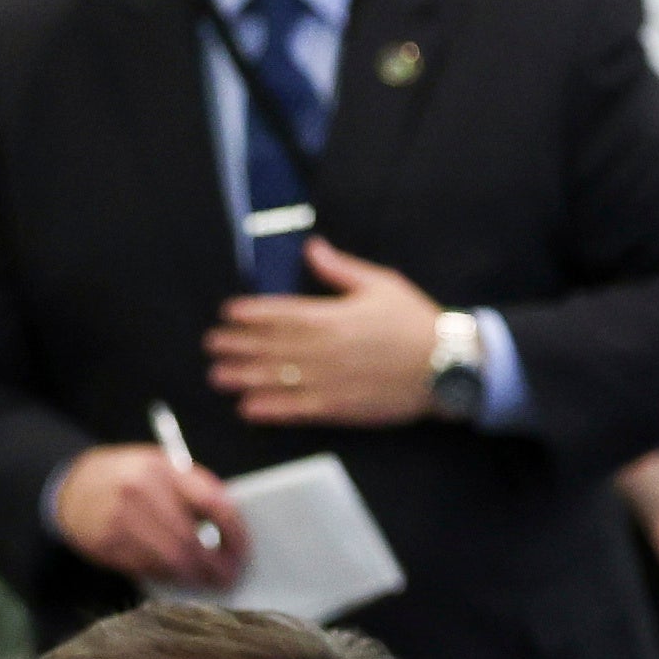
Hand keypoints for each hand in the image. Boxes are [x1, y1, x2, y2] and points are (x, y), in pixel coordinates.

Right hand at [54, 441, 251, 584]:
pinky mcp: (108, 544)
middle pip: (191, 541)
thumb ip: (195, 489)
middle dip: (217, 564)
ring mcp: (121, 520)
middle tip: (230, 574)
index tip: (243, 549)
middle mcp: (140, 492)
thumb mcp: (161, 468)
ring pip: (171, 561)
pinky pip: (150, 569)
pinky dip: (171, 575)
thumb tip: (232, 525)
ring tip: (210, 579)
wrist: (72, 488)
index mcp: (161, 468)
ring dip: (196, 576)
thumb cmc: (128, 479)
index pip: (212, 503)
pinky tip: (179, 575)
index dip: (234, 532)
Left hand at [202, 240, 447, 430]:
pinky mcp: (340, 409)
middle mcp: (323, 350)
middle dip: (237, 346)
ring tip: (218, 376)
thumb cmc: (415, 322)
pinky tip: (249, 409)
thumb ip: (339, 269)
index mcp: (330, 316)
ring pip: (276, 378)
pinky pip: (298, 411)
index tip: (227, 313)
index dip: (250, 313)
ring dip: (244, 377)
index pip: (280, 313)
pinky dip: (271, 410)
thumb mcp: (380, 284)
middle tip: (211, 347)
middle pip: (270, 347)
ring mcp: (329, 382)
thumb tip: (311, 248)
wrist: (447, 366)